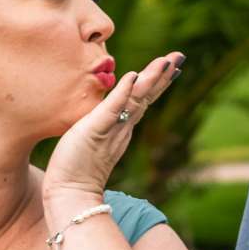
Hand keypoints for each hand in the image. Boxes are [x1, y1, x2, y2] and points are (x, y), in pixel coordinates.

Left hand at [42, 52, 184, 205]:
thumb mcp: (92, 139)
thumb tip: (107, 116)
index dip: (157, 82)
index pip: (142, 99)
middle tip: (179, 56)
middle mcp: (122, 126)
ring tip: (165, 62)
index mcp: (121, 126)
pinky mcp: (96, 130)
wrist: (69, 193)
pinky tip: (134, 76)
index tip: (172, 66)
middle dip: (163, 75)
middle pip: (146, 96)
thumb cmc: (75, 169)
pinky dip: (124, 92)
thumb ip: (102, 126)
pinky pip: (113, 108)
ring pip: (136, 99)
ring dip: (151, 79)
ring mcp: (112, 128)